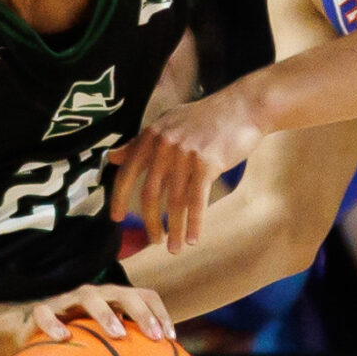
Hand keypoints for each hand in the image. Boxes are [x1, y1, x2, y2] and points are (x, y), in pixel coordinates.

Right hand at [22, 283, 174, 345]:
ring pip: (88, 296)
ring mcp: (67, 301)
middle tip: (155, 336)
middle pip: (122, 292)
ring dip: (106, 312)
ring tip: (118, 334)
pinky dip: (54, 324)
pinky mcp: (40, 311)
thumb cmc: (73, 339)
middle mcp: (93, 296)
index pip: (144, 295)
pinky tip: (63, 338)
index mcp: (112, 301)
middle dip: (141, 312)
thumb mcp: (100, 345)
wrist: (25, 328)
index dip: (160, 312)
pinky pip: (45, 313)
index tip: (171, 339)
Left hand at [111, 87, 264, 251]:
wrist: (243, 107)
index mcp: (151, 136)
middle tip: (153, 240)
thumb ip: (140, 142)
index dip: (118, 198)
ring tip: (175, 248)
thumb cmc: (207, 117)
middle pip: (149, 193)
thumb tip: (113, 157)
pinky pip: (197, 201)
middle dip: (149, 222)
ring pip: (174, 202)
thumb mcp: (168, 122)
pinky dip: (195, 224)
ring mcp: (185, 154)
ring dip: (174, 229)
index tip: (116, 218)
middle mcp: (164, 145)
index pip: (127, 172)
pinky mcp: (207, 164)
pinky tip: (194, 239)